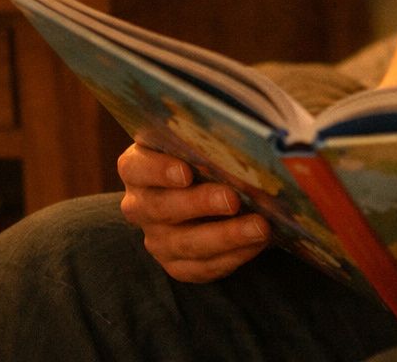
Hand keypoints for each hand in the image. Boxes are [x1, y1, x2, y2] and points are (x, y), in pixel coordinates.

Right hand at [117, 142, 269, 281]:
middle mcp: (141, 204)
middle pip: (160, 207)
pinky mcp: (176, 264)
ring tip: (260, 227)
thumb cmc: (210, 155)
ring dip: (225, 236)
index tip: (186, 171)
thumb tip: (253, 128)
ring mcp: (156, 238)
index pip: (136, 168)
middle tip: (233, 199)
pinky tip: (257, 244)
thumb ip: (215, 135)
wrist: (212, 191)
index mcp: (139, 167)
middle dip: (199, 203)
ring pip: (184, 243)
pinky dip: (231, 257)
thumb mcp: (205, 141)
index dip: (157, 170)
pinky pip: (199, 268)